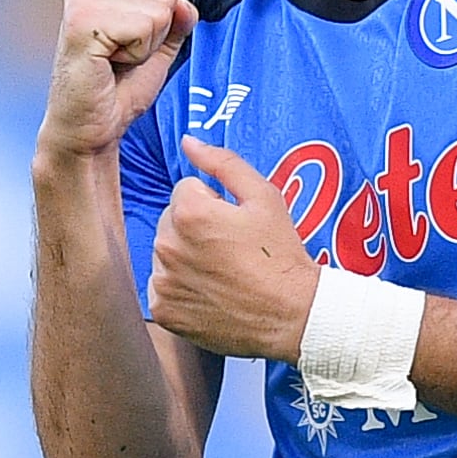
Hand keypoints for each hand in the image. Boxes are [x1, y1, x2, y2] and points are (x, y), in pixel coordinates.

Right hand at [38, 0, 197, 158]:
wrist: (88, 130)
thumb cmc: (114, 92)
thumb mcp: (157, 49)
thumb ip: (175, 21)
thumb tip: (185, 4)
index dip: (160, 23)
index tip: (128, 46)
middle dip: (154, 34)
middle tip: (121, 57)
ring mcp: (82, 1)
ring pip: (158, 11)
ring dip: (144, 46)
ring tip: (114, 61)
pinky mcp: (82, 23)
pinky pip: (144, 26)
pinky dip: (136, 54)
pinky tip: (109, 64)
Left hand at [149, 136, 318, 361]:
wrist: (292, 316)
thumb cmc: (281, 255)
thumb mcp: (264, 197)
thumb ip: (223, 162)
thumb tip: (188, 141)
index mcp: (188, 212)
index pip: (186, 190)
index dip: (214, 204)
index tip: (235, 225)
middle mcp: (167, 245)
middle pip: (171, 221)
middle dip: (195, 228)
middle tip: (230, 249)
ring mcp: (163, 281)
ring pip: (166, 254)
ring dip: (186, 257)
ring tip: (222, 272)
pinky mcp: (163, 311)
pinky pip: (163, 288)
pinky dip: (181, 290)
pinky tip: (210, 294)